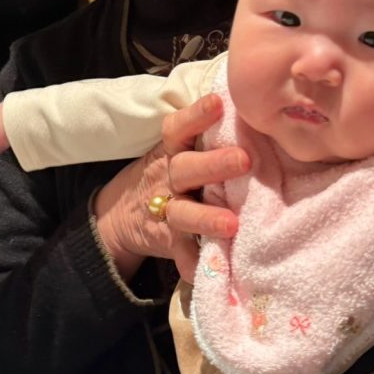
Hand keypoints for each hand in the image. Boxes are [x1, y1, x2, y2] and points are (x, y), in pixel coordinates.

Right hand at [93, 93, 249, 282]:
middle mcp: (168, 178)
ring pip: (184, 214)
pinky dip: (193, 263)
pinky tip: (207, 270)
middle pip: (186, 169)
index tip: (218, 103)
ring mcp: (167, 211)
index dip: (196, 115)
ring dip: (206, 219)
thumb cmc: (170, 171)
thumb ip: (205, 133)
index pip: (178, 128)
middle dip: (213, 164)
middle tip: (244, 160)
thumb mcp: (176, 149)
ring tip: (232, 224)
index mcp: (171, 150)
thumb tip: (251, 106)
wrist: (122, 215)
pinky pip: (181, 254)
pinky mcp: (169, 242)